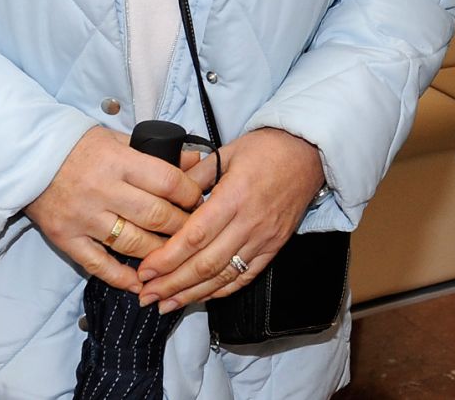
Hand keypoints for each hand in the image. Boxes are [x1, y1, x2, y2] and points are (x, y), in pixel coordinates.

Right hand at [24, 125, 206, 292]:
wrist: (29, 159)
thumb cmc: (80, 148)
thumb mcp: (120, 141)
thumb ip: (157, 153)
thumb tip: (197, 160)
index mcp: (120, 163)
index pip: (167, 182)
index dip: (190, 195)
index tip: (200, 202)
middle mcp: (103, 191)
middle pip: (155, 215)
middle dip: (182, 226)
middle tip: (195, 231)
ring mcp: (84, 218)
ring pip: (132, 243)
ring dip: (158, 253)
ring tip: (174, 254)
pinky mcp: (66, 239)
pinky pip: (98, 264)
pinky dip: (121, 278)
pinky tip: (140, 283)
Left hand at [136, 127, 324, 310]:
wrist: (309, 153)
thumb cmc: (268, 148)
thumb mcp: (227, 152)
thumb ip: (195, 176)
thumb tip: (166, 195)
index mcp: (234, 196)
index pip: (195, 236)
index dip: (167, 258)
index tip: (145, 270)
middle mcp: (249, 222)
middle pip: (205, 263)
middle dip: (172, 283)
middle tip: (146, 295)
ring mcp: (264, 238)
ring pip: (223, 276)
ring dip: (191, 294)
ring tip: (166, 304)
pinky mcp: (274, 247)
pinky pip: (245, 276)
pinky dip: (220, 291)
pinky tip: (200, 297)